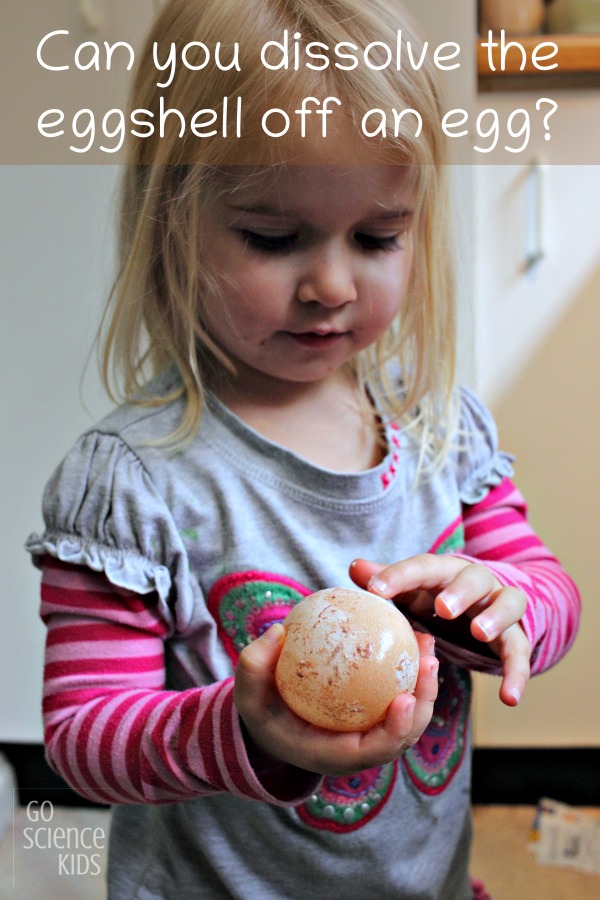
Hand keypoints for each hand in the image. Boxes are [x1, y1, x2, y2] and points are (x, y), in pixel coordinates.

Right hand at [233, 623, 437, 776]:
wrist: (269, 724)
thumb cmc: (259, 710)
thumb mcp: (247, 692)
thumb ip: (254, 665)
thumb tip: (278, 631)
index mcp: (331, 755)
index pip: (373, 750)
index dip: (395, 730)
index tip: (404, 697)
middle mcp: (358, 751)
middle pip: (404, 735)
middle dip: (424, 702)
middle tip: (429, 660)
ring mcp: (369, 736)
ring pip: (409, 717)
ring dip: (425, 685)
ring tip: (427, 643)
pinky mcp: (374, 718)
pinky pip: (399, 697)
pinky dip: (410, 674)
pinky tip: (411, 639)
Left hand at [350, 555, 530, 707]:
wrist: (487, 599)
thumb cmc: (437, 593)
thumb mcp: (413, 587)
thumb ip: (386, 579)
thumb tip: (355, 567)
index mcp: (444, 569)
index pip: (423, 566)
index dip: (399, 576)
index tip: (376, 590)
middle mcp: (477, 581)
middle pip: (474, 578)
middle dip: (459, 592)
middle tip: (443, 608)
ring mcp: (500, 605)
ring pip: (509, 603)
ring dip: (495, 617)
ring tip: (479, 633)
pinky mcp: (516, 634)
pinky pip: (521, 651)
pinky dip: (518, 673)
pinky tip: (509, 698)